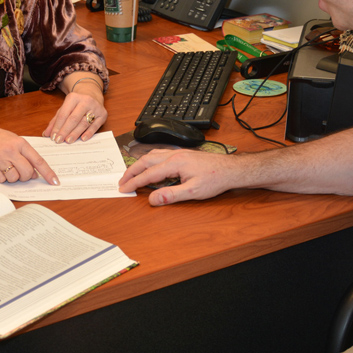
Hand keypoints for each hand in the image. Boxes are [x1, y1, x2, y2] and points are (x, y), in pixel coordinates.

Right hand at [0, 123, 58, 184]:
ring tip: (7, 167)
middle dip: (27, 176)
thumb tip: (35, 172)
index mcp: (20, 143)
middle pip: (27, 172)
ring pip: (14, 178)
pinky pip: (2, 180)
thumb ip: (25, 154)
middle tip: (22, 173)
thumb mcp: (14, 139)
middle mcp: (10, 151)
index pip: (38, 161)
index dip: (48, 173)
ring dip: (13, 177)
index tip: (55, 181)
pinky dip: (2, 178)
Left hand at [44, 90, 106, 143]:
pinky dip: (89, 133)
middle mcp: (86, 101)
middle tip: (59, 140)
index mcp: (73, 97)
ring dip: (75, 133)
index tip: (53, 137)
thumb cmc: (76, 104)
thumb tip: (47, 134)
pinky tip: (82, 139)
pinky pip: (95, 126)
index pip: (64, 114)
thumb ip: (55, 121)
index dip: (57, 126)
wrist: (92, 95)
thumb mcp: (64, 108)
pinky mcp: (103, 114)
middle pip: (74, 118)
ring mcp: (95, 107)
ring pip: (84, 123)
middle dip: (65, 130)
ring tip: (68, 141)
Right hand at [118, 148, 236, 205]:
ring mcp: (179, 153)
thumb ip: (171, 195)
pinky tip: (151, 166)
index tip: (123, 189)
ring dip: (140, 164)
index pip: (148, 174)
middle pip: (146, 160)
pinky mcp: (183, 155)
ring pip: (153, 155)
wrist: (230, 169)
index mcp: (175, 163)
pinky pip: (161, 154)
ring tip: (132, 173)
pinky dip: (150, 160)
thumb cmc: (215, 179)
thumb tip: (152, 199)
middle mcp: (175, 155)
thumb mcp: (193, 192)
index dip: (134, 182)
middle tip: (122, 181)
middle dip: (132, 171)